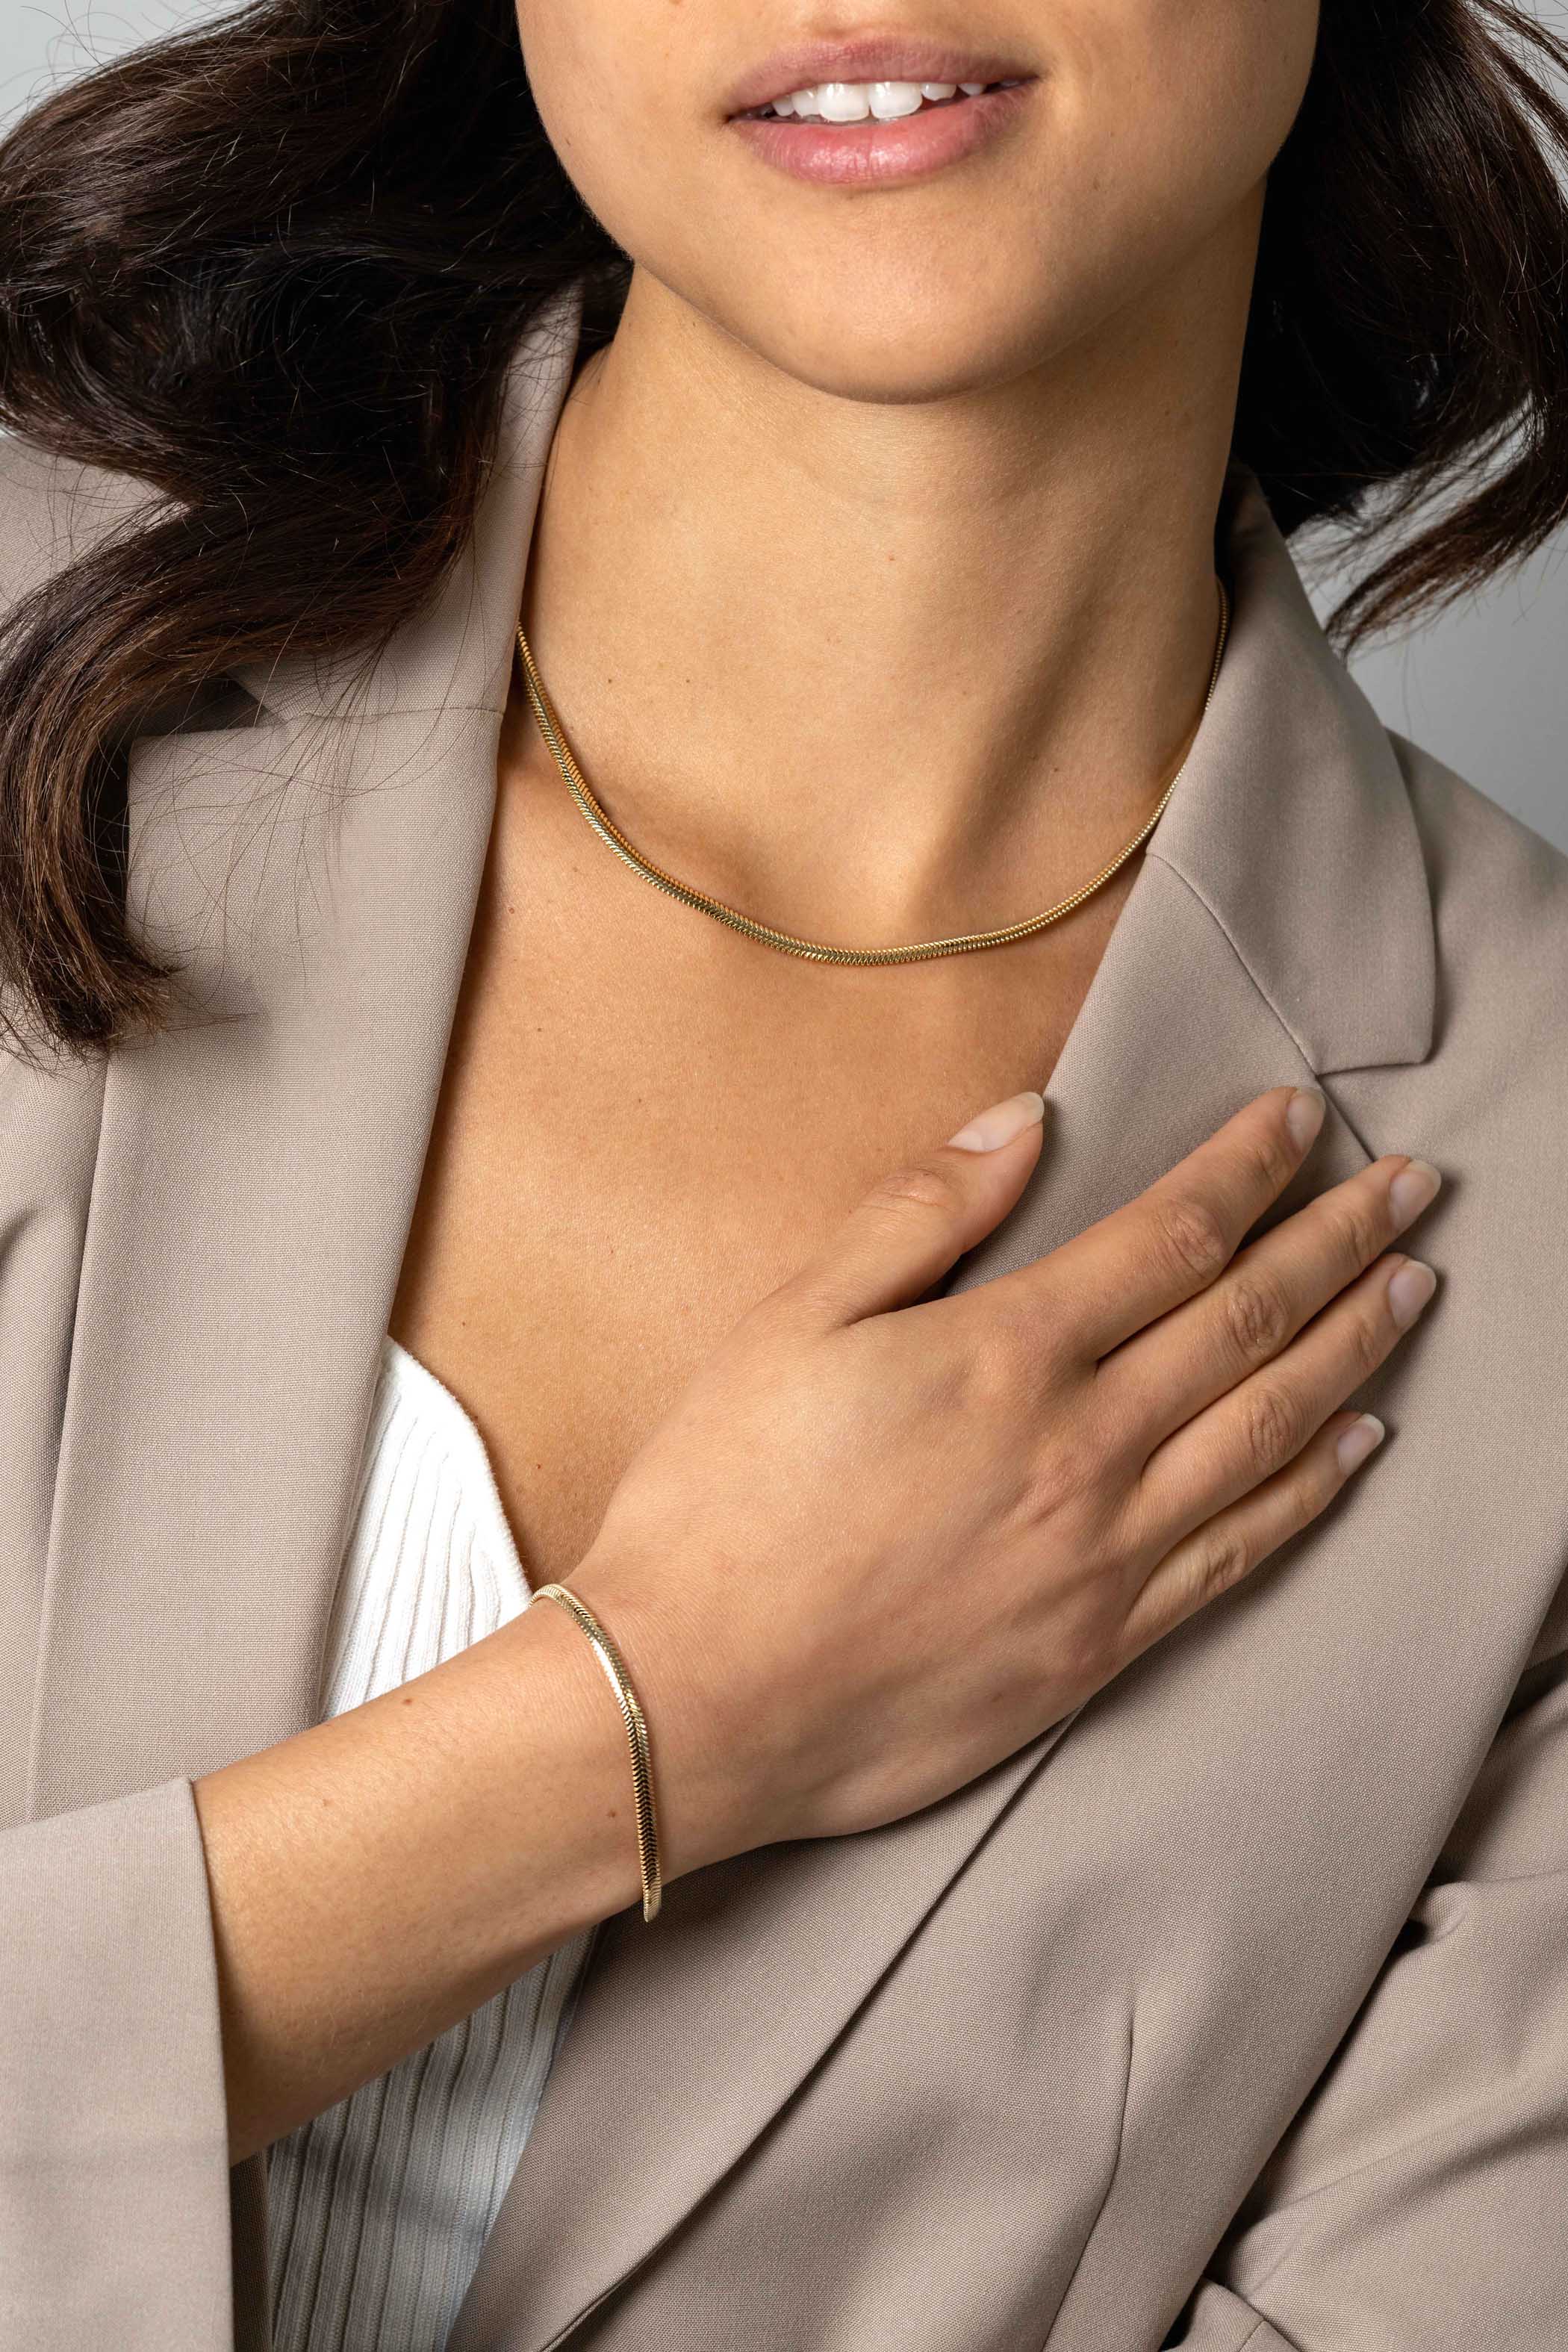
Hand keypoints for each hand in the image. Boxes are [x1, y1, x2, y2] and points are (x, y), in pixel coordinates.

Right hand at [569, 1084, 1439, 1876]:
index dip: (1250, 1167)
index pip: (1171, 1233)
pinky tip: (1356, 1444)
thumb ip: (917, 1213)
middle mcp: (1083, 1447)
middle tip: (1414, 1186)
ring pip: (1271, 1427)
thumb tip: (1024, 1124)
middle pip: (1249, 1319)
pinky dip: (1314, 1489)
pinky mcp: (1102, 1642)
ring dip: (1357, 1346)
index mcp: (1006, 1353)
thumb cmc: (722, 1501)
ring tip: (1414, 1285)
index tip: (1306, 1119)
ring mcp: (1105, 1552)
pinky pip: (1241, 1551)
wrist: (697, 1701)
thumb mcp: (789, 1320)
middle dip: (1342, 1240)